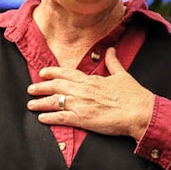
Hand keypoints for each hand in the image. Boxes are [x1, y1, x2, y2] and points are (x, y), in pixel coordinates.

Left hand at [26, 48, 155, 140]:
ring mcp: (81, 105)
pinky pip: (61, 118)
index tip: (42, 72)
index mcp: (91, 80)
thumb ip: (113, 62)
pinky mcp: (83, 119)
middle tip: (30, 89)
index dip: (52, 72)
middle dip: (41, 87)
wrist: (140, 112)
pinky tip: (41, 118)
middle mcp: (83, 91)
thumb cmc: (133, 95)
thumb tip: (110, 50)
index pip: (66, 73)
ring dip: (40, 103)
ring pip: (55, 102)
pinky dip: (50, 118)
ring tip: (30, 104)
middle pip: (56, 86)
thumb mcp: (122, 75)